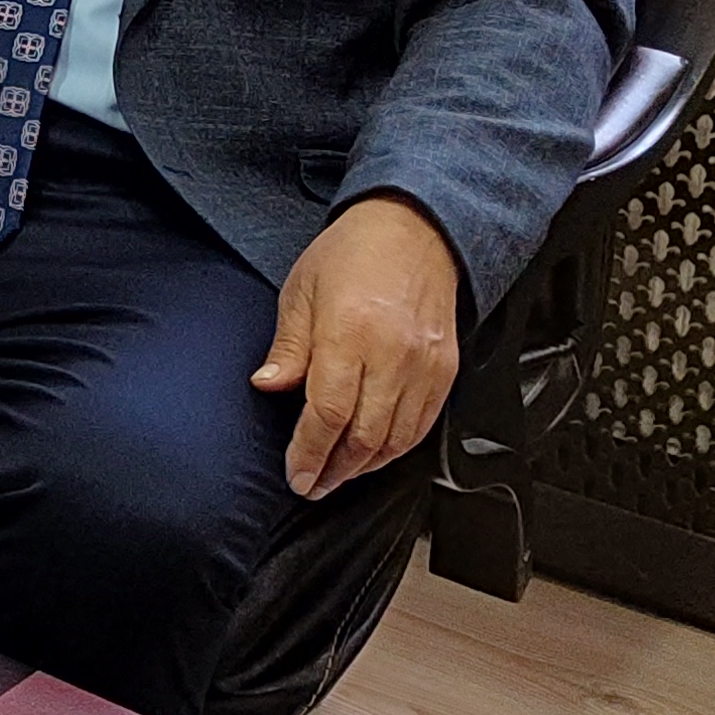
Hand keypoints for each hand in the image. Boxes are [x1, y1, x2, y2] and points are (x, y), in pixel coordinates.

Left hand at [255, 194, 463, 499]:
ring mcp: (424, 365)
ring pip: (397, 438)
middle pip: (365, 436)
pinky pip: (424, 424)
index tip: (297, 475)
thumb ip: (288, 347)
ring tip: (339, 475)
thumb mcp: (301, 291)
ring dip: (366, 466)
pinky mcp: (445, 369)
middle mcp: (392, 355)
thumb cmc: (352, 253)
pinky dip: (398, 447)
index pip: (328, 413)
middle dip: (335, 469)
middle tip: (313, 485)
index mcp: (348, 333)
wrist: (415, 229)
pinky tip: (376, 454)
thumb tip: (268, 386)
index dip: (310, 452)